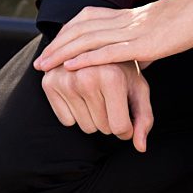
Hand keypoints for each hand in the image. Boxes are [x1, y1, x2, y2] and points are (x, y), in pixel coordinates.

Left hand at [33, 0, 192, 74]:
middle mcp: (122, 20)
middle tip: (39, 63)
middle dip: (56, 47)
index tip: (49, 49)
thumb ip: (139, 48)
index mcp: (123, 15)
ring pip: (87, 40)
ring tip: (44, 66)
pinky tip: (70, 67)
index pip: (83, 22)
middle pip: (79, 31)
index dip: (64, 35)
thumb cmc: (183, 23)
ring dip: (62, 53)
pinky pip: (109, 51)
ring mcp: (131, 31)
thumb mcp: (155, 35)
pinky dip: (86, 59)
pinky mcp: (143, 44)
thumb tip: (133, 65)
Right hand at [39, 58, 153, 150]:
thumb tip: (140, 148)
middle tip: (111, 99)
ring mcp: (64, 80)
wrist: (93, 44)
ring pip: (85, 126)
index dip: (126, 128)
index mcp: (111, 77)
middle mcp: (85, 77)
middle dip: (110, 120)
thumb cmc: (121, 69)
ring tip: (96, 95)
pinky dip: (75, 113)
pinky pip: (66, 121)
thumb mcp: (139, 89)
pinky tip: (80, 94)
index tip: (128, 115)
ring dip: (93, 118)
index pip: (119, 127)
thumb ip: (144, 119)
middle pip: (102, 128)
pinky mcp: (49, 83)